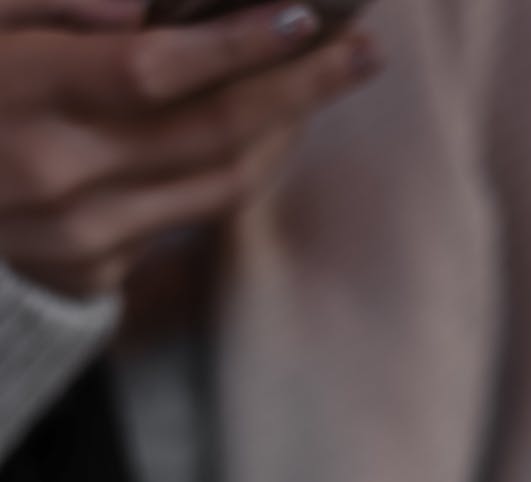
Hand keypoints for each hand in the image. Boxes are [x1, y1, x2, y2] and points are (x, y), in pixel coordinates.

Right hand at [0, 2, 378, 294]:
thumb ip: (47, 1)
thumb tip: (143, 7)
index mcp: (19, 99)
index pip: (154, 72)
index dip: (237, 45)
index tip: (305, 14)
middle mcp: (59, 183)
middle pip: (210, 135)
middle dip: (300, 88)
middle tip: (365, 51)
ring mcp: (81, 241)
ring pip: (216, 187)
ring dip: (285, 132)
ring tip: (326, 81)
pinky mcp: (92, 274)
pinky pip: (190, 222)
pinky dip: (239, 172)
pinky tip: (266, 131)